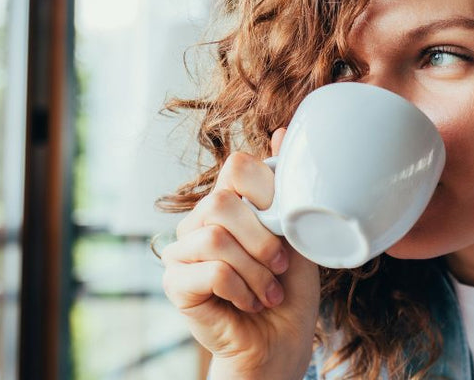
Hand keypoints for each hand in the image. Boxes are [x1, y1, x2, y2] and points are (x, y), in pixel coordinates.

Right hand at [161, 128, 320, 378]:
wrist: (280, 343)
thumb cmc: (290, 290)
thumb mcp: (298, 233)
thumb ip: (288, 188)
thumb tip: (284, 130)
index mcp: (229, 203)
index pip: (237, 166)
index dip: (267, 192)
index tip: (286, 225)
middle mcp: (200, 221)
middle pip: (222, 202)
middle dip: (263, 239)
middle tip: (281, 267)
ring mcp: (182, 251)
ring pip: (215, 237)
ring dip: (254, 270)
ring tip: (268, 291)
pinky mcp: (174, 283)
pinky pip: (208, 270)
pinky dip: (241, 289)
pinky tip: (250, 303)